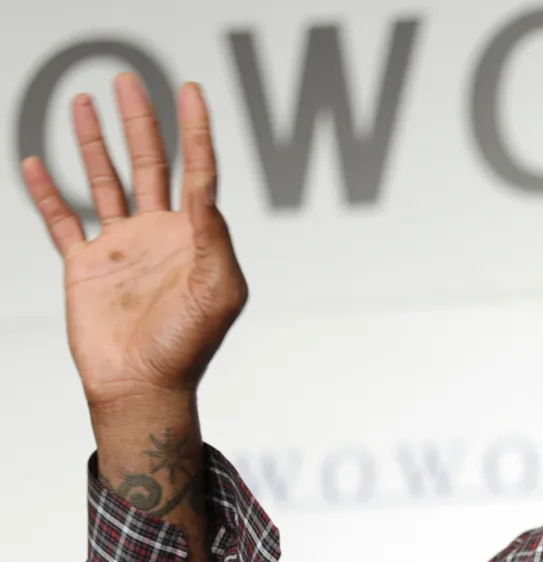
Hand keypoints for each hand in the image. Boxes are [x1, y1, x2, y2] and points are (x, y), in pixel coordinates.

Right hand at [21, 73, 247, 407]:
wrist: (143, 385)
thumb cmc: (190, 343)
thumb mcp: (219, 288)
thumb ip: (214, 237)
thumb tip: (206, 192)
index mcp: (195, 235)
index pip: (197, 170)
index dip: (196, 131)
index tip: (193, 92)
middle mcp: (159, 232)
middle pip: (148, 163)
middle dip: (140, 122)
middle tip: (128, 81)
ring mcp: (121, 246)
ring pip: (104, 181)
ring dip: (93, 143)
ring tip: (84, 102)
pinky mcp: (86, 265)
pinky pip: (61, 221)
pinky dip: (46, 194)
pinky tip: (36, 164)